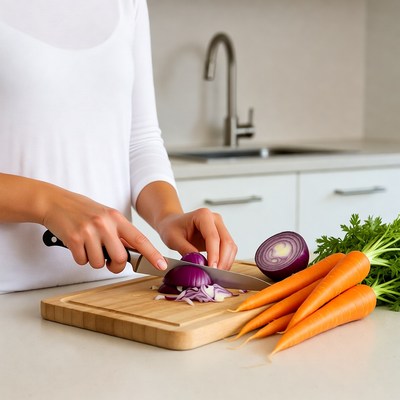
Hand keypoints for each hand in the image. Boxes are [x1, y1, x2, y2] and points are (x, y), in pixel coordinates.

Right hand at [41, 186, 166, 273]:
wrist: (55, 202)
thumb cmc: (83, 211)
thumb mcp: (106, 216)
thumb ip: (119, 233)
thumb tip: (133, 254)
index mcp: (117, 218)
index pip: (139, 239)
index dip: (152, 254)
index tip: (161, 265)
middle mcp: (105, 224)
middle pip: (120, 258)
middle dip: (114, 266)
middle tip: (107, 260)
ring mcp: (89, 231)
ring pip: (99, 263)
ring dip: (94, 260)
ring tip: (88, 246)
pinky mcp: (74, 239)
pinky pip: (83, 261)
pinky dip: (81, 258)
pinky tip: (78, 245)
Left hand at [157, 208, 237, 269]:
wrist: (172, 223)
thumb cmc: (171, 228)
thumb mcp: (173, 239)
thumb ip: (186, 251)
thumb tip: (200, 264)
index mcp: (203, 215)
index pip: (213, 237)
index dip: (214, 254)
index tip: (211, 268)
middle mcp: (215, 219)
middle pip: (226, 241)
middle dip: (223, 260)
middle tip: (215, 274)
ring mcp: (220, 227)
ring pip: (231, 246)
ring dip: (226, 261)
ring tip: (217, 274)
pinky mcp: (222, 235)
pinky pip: (229, 249)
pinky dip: (226, 260)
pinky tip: (218, 269)